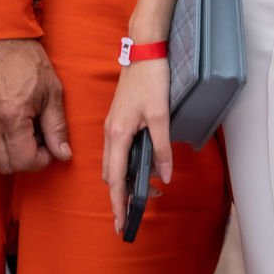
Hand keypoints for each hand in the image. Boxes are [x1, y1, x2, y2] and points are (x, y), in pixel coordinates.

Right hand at [0, 38, 71, 173]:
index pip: (24, 161)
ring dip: (6, 155)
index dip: (41, 159)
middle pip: (5, 165)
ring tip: (19, 134)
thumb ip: (56, 126)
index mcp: (12, 116)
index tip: (48, 145)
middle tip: (36, 139)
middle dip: (25, 159)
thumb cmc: (26, 59)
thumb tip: (63, 154)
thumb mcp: (51, 91)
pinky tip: (2, 131)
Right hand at [102, 58, 171, 235]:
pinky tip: (140, 168)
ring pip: (112, 163)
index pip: (115, 178)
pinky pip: (116, 152)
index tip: (121, 223)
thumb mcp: (161, 116)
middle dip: (120, 196)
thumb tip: (163, 176)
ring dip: (124, 181)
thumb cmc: (152, 80)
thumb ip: (161, 148)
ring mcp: (111, 126)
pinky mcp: (116, 120)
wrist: (144, 50)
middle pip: (110, 174)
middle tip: (136, 213)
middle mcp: (110, 133)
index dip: (118, 203)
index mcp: (118, 134)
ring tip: (144, 193)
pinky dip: (124, 166)